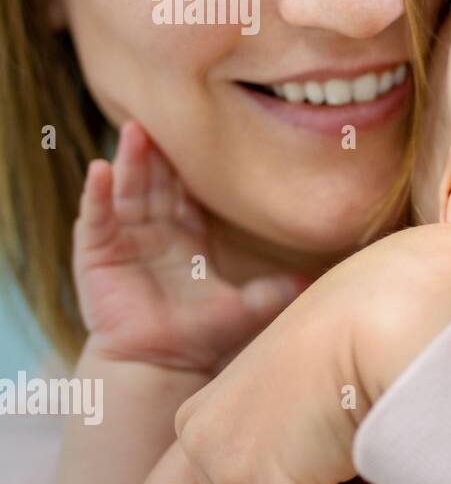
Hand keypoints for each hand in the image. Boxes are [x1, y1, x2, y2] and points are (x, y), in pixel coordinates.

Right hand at [74, 120, 304, 371]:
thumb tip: (321, 279)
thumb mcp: (246, 306)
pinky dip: (97, 195)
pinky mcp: (98, 257)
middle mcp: (154, 231)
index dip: (194, 165)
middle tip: (165, 118)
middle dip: (159, 152)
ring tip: (134, 131)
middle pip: (157, 182)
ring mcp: (124, 241)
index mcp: (188, 235)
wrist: (163, 365)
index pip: (190, 191)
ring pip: (128, 192)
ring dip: (129, 162)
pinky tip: (99, 170)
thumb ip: (278, 289)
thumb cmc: (202, 334)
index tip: (207, 130)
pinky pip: (97, 220)